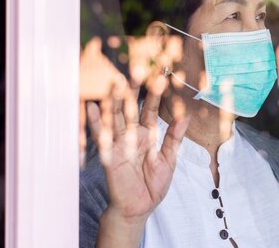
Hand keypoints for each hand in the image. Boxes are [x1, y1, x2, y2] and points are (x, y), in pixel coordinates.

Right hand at [87, 75, 189, 222]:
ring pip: (115, 117)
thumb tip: (186, 116)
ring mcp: (118, 143)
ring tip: (115, 81)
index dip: (154, 93)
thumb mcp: (169, 160)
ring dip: (115, 100)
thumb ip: (174, 138)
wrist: (139, 208)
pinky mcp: (109, 155)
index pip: (149, 109)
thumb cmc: (153, 185)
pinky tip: (92, 107)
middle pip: (131, 108)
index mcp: (146, 134)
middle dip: (133, 90)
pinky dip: (96, 122)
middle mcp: (131, 135)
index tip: (160, 75)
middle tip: (136, 69)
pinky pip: (102, 137)